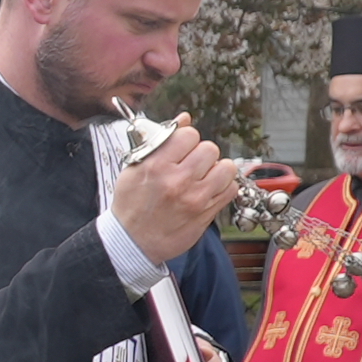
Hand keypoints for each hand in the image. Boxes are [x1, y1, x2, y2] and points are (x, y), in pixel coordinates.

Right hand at [111, 113, 237, 264]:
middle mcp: (177, 181)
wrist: (132, 242)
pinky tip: (209, 190)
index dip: (187, 139)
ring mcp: (194, 198)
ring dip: (217, 169)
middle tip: (192, 163)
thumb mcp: (133, 169)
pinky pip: (231, 189)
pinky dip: (223, 188)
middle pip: (209, 149)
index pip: (188, 134)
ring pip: (226, 168)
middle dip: (202, 154)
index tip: (182, 147)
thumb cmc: (131, 206)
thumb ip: (158, 143)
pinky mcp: (206, 213)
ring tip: (204, 176)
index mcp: (156, 166)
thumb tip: (183, 119)